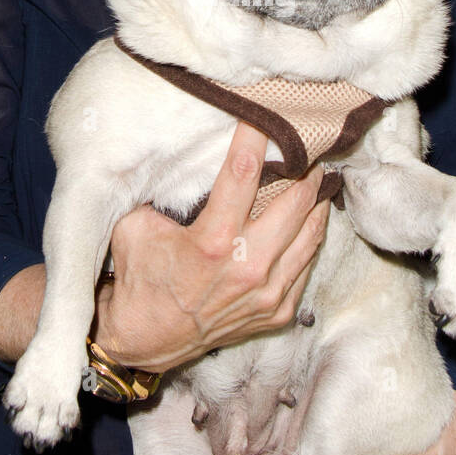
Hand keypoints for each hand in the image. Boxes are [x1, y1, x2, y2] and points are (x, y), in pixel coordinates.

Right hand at [93, 122, 329, 372]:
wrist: (144, 339)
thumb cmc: (140, 276)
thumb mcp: (136, 226)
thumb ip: (160, 192)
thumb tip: (179, 154)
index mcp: (212, 242)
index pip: (243, 173)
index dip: (255, 137)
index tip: (264, 115)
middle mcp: (247, 267)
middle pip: (296, 202)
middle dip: (305, 169)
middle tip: (310, 147)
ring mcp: (266, 293)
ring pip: (312, 234)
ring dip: (317, 201)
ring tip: (319, 177)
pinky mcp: (276, 311)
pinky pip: (307, 266)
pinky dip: (312, 238)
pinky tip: (312, 219)